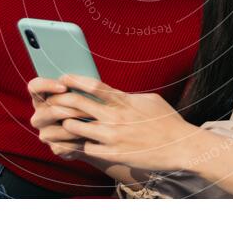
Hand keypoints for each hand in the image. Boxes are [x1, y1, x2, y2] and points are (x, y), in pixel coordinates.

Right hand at [27, 77, 92, 159]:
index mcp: (43, 97)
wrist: (98, 132)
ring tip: (95, 122)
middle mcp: (40, 116)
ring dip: (79, 125)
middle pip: (49, 110)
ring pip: (59, 129)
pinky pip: (66, 145)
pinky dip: (80, 140)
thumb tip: (81, 82)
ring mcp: (45, 133)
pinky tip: (90, 136)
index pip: (34, 87)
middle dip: (72, 109)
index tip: (64, 87)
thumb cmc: (90, 105)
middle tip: (89, 108)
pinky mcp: (55, 148)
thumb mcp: (85, 92)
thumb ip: (79, 85)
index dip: (46, 86)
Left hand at [47, 75, 199, 171]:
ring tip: (60, 122)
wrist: (180, 146)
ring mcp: (112, 137)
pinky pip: (85, 148)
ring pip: (75, 127)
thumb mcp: (149, 100)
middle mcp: (115, 117)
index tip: (63, 78)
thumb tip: (115, 93)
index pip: (93, 85)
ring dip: (66, 123)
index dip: (74, 80)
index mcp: (124, 100)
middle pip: (78, 104)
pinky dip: (77, 144)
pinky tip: (72, 142)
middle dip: (61, 100)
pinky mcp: (112, 154)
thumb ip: (128, 96)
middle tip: (52, 100)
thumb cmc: (167, 121)